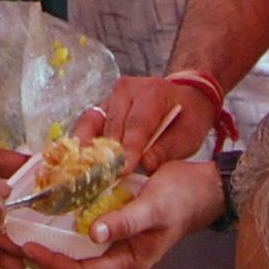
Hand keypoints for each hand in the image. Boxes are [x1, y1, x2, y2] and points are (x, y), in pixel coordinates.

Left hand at [18, 159, 226, 268]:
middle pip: (74, 261)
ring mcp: (115, 239)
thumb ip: (125, 222)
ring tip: (23, 224)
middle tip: (13, 238)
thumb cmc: (181, 198)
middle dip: (45, 253)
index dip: (54, 263)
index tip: (28, 248)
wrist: (202, 186)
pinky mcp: (114, 221)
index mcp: (129, 262)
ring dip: (51, 236)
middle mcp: (118, 255)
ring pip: (76, 244)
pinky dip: (65, 219)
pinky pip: (84, 225)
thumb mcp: (154, 208)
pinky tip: (47, 207)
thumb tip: (94, 234)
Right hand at [91, 75, 220, 171]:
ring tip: (86, 171)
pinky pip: (89, 123)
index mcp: (153, 92)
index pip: (138, 123)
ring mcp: (112, 96)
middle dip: (109, 153)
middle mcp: (128, 89)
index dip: (129, 148)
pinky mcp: (102, 106)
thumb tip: (146, 165)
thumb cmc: (187, 118)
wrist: (185, 98)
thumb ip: (167, 150)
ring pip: (94, 122)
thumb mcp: (187, 136)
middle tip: (105, 179)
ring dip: (90, 148)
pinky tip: (81, 159)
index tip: (123, 170)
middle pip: (113, 125)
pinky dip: (84, 141)